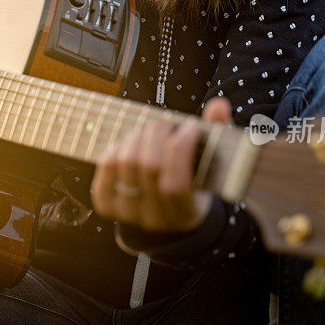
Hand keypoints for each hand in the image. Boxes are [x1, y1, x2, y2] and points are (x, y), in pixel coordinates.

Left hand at [91, 98, 232, 231]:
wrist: (168, 207)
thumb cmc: (194, 177)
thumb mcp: (212, 162)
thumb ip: (218, 134)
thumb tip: (218, 105)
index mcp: (186, 213)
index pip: (175, 185)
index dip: (179, 151)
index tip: (189, 129)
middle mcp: (155, 218)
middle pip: (149, 167)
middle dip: (158, 134)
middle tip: (167, 123)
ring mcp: (127, 213)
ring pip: (126, 162)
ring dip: (138, 137)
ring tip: (151, 132)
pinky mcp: (106, 203)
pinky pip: (107, 165)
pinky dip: (119, 146)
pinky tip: (133, 143)